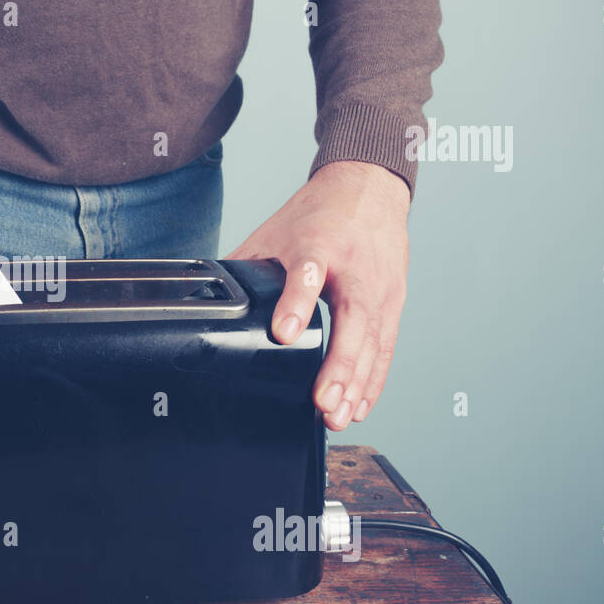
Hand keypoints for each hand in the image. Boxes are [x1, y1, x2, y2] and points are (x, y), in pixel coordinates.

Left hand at [227, 160, 410, 430]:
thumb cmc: (319, 213)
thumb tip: (209, 300)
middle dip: (339, 365)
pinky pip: (385, 348)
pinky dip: (374, 380)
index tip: (283, 334)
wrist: (369, 186)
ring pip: (373, 341)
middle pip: (353, 318)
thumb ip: (246, 268)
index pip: (308, 273)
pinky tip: (359, 406)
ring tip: (338, 417)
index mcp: (318, 244)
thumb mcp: (274, 232)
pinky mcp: (395, 303)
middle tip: (323, 403)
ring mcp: (380, 287)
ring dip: (356, 383)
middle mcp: (355, 268)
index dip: (295, 304)